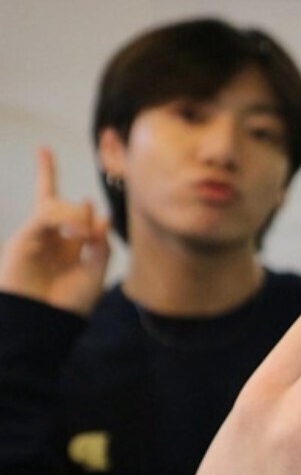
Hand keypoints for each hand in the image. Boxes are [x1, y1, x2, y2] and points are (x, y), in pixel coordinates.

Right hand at [0, 148, 109, 315]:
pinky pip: (45, 214)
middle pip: (52, 199)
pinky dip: (66, 218)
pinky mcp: (24, 239)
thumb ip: (100, 244)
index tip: (42, 151)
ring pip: (54, 205)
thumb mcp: (96, 272)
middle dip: (65, 193)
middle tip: (89, 237)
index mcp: (68, 243)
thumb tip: (102, 215)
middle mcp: (50, 236)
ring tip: (84, 237)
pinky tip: (79, 234)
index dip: (51, 178)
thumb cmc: (70, 304)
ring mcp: (35, 236)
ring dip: (76, 216)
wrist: (46, 323)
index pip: (65, 208)